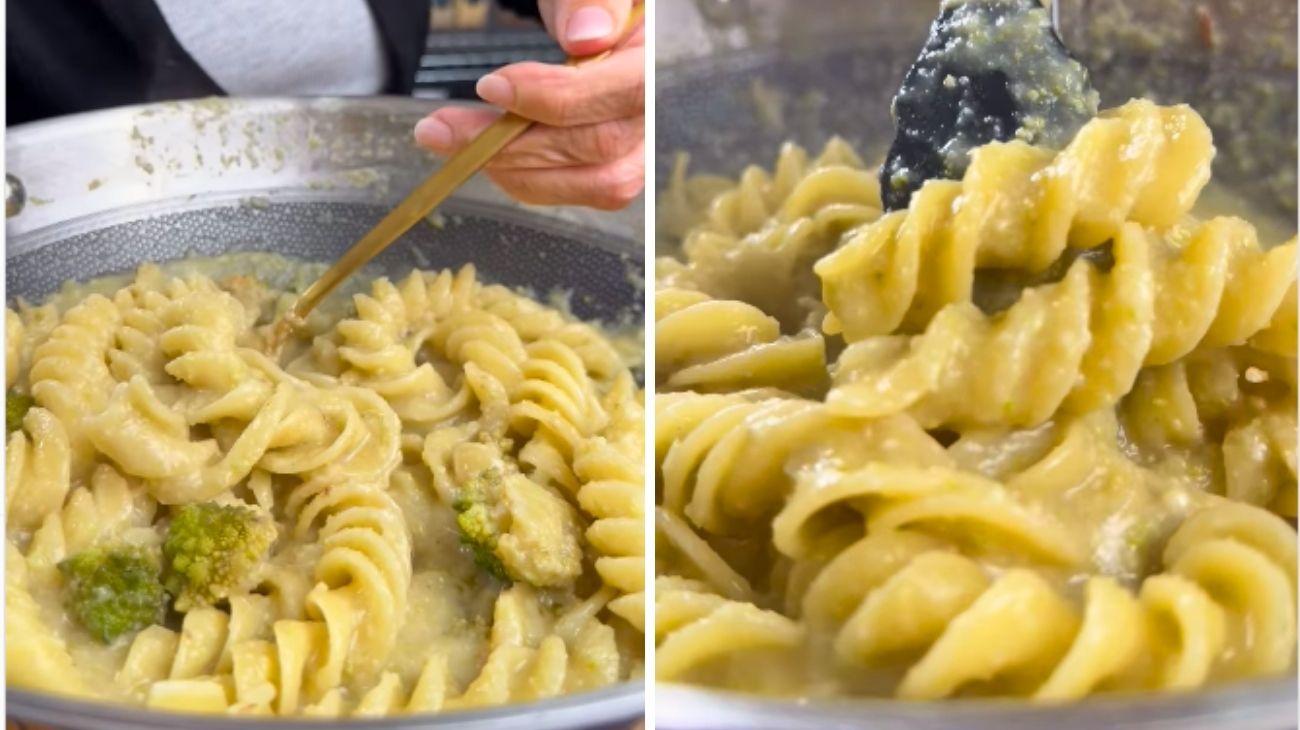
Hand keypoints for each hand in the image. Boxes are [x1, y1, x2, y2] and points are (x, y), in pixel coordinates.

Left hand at [413, 1, 644, 209]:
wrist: (592, 24)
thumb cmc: (587, 7)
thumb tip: (587, 36)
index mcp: (661, 55)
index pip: (627, 90)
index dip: (557, 97)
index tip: (491, 87)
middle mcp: (661, 110)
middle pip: (602, 147)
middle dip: (512, 142)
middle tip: (441, 127)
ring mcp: (643, 146)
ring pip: (595, 183)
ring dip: (515, 169)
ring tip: (454, 142)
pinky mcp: (618, 168)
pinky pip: (581, 190)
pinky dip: (527, 178)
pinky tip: (487, 156)